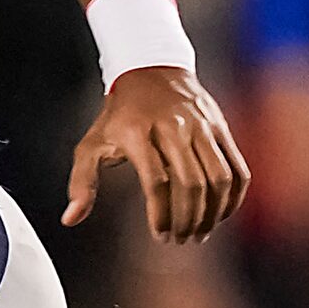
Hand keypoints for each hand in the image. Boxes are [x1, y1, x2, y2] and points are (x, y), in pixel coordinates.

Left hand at [65, 66, 250, 243]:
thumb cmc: (119, 115)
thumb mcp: (92, 143)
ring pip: (218, 178)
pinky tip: (222, 213)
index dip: (161, 215)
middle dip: (188, 219)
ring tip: (201, 232)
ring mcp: (201, 126)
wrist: (151, 68)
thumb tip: (70, 219)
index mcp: (138, 133)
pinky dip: (234, 196)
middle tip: (181, 239)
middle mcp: (173, 127)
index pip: (156, 182)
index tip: (160, 235)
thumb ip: (82, 181)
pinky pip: (237, 167)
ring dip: (213, 213)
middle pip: (191, 183)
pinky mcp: (220, 127)